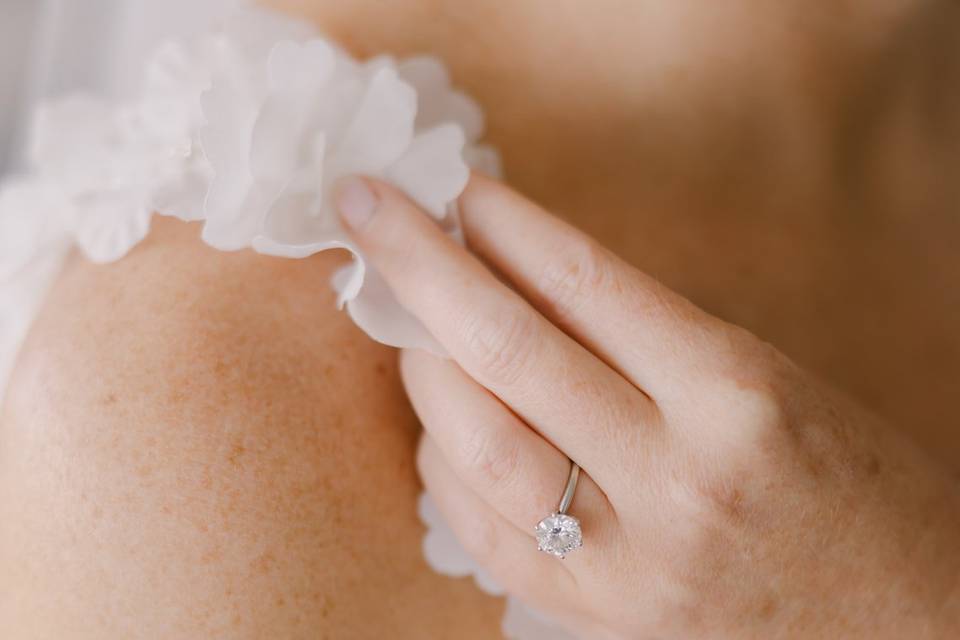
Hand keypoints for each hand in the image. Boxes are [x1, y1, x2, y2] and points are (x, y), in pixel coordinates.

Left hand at [335, 174, 959, 638]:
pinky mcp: (592, 612)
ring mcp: (624, 558)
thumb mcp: (761, 375)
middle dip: (422, 266)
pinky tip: (440, 419)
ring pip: (475, 444)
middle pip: (509, 352)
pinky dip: (443, 458)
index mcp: (736, 395)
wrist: (902, 617)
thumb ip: (638, 332)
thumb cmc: (846, 479)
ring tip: (405, 319)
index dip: (508, 225)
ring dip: (421, 365)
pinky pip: (478, 525)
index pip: (587, 284)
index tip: (461, 188)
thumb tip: (513, 270)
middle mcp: (673, 478)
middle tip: (368, 211)